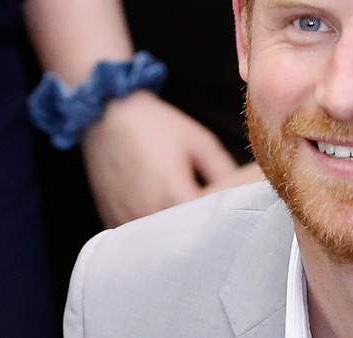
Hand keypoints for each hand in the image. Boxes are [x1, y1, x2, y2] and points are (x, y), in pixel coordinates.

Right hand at [81, 91, 260, 227]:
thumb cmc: (153, 124)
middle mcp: (149, 216)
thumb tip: (248, 195)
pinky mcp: (113, 221)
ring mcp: (127, 222)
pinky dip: (155, 230)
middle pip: (190, 238)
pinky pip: (142, 238)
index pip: (216, 223)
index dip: (232, 217)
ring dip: (180, 233)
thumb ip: (226, 173)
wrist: (104, 113)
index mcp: (174, 196)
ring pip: (164, 241)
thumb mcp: (199, 141)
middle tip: (220, 217)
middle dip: (206, 229)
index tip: (242, 212)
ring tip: (189, 215)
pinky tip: (161, 211)